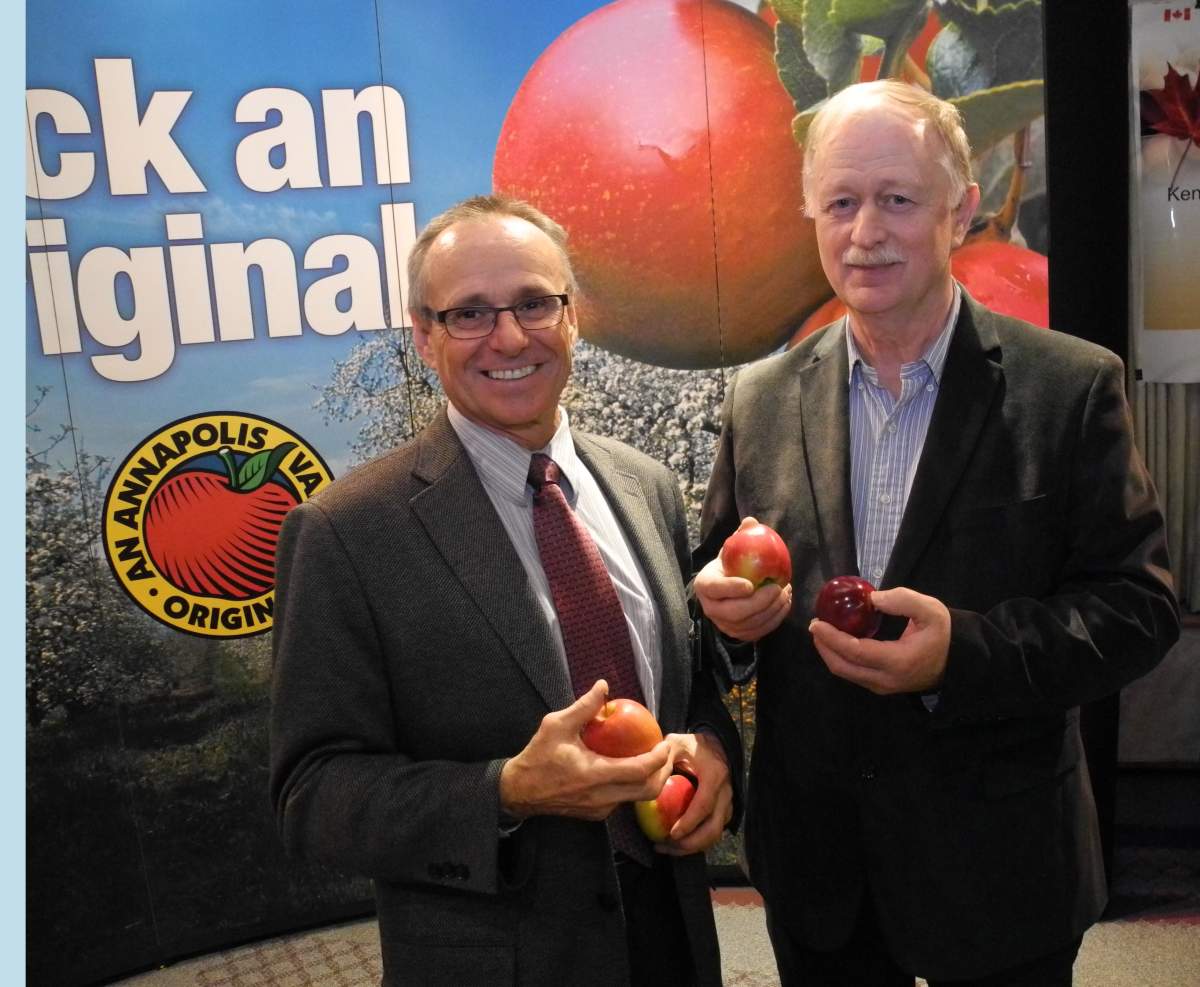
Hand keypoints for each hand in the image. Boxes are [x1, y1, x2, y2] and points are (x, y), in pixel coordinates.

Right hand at [499, 680, 672, 820]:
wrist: (519, 791)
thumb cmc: (538, 756)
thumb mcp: (556, 725)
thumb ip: (583, 707)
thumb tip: (603, 686)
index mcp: (594, 775)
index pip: (640, 771)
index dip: (659, 758)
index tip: (666, 742)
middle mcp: (602, 797)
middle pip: (649, 791)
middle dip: (665, 771)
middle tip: (667, 751)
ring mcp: (600, 809)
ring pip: (637, 798)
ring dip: (651, 779)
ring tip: (653, 757)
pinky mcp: (596, 814)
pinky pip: (623, 800)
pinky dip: (634, 785)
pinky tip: (630, 767)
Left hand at [654, 731, 732, 855]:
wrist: (714, 745)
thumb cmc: (691, 746)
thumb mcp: (675, 744)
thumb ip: (662, 757)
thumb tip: (647, 778)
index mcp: (714, 776)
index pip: (704, 805)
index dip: (689, 823)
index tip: (672, 834)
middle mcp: (725, 792)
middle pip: (714, 828)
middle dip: (691, 843)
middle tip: (667, 846)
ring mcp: (727, 803)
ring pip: (716, 834)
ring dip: (693, 846)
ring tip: (668, 848)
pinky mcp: (724, 811)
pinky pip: (714, 832)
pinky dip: (697, 842)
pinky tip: (677, 843)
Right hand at [695, 517, 792, 641]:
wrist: (725, 591)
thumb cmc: (729, 567)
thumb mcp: (730, 550)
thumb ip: (740, 537)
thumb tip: (751, 522)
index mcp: (705, 586)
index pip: (716, 589)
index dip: (732, 588)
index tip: (751, 584)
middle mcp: (711, 609)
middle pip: (735, 612)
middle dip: (759, 602)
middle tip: (777, 588)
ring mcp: (725, 625)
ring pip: (750, 623)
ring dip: (772, 609)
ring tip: (785, 592)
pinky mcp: (739, 634)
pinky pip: (759, 631)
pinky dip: (775, 618)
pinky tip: (785, 603)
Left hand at [809, 586, 949, 694]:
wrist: (957, 660)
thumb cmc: (943, 634)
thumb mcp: (930, 610)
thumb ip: (902, 600)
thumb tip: (871, 599)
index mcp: (897, 662)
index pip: (855, 652)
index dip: (832, 638)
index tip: (817, 623)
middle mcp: (886, 680)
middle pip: (843, 667)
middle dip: (824, 646)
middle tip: (816, 625)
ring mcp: (882, 687)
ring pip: (846, 673)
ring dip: (830, 652)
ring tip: (823, 631)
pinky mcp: (881, 686)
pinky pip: (853, 673)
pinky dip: (840, 657)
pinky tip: (838, 640)